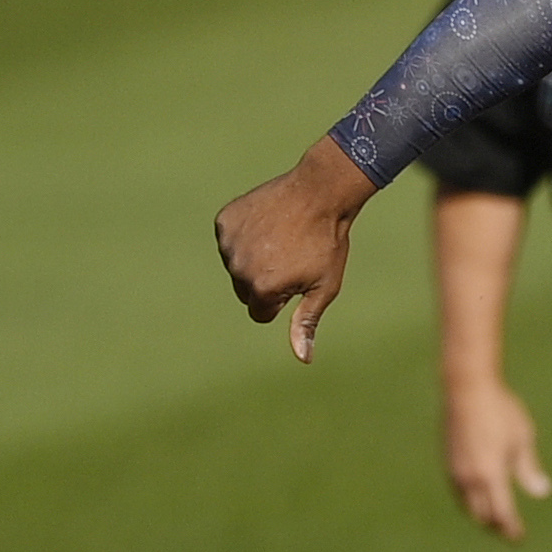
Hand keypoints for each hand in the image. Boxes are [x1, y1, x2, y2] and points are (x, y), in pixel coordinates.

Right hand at [212, 136, 374, 362]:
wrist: (319, 193)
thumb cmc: (327, 243)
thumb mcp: (324, 287)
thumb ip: (306, 322)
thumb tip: (303, 359)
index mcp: (262, 289)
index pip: (260, 312)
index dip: (281, 299)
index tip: (297, 278)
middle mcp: (238, 269)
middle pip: (245, 290)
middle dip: (265, 281)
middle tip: (290, 257)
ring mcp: (228, 243)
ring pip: (236, 265)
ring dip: (254, 257)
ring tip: (281, 238)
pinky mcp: (224, 221)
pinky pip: (230, 240)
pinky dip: (245, 235)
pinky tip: (268, 224)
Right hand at [444, 379, 551, 541]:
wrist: (466, 388)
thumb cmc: (500, 410)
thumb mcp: (522, 438)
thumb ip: (529, 469)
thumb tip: (542, 493)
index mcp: (491, 475)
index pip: (502, 514)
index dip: (511, 530)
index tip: (519, 538)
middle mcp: (470, 478)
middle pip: (482, 516)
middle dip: (496, 527)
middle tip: (508, 532)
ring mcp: (455, 470)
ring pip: (467, 506)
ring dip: (481, 516)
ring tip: (495, 519)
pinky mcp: (447, 462)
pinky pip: (458, 493)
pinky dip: (470, 502)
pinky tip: (479, 498)